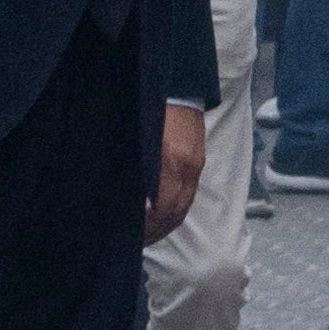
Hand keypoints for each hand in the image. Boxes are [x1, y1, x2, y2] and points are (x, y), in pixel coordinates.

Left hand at [144, 106, 206, 246]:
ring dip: (165, 225)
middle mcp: (188, 167)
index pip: (162, 207)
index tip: (131, 233)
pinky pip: (188, 196)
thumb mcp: (139, 142)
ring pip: (184, 206)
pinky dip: (174, 212)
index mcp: (171, 162)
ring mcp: (195, 165)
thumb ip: (137, 173)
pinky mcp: (198, 161)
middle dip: (154, 231)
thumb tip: (132, 202)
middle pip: (175, 212)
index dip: (147, 224)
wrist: (179, 88)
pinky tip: (160, 217)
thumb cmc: (151, 112)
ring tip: (147, 236)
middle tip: (135, 241)